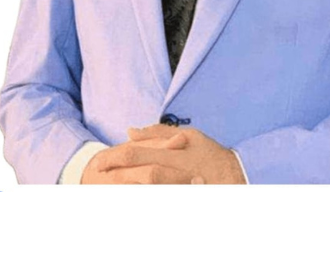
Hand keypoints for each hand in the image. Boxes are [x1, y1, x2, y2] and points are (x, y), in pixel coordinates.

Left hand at [87, 124, 245, 183]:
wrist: (234, 179)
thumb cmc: (208, 154)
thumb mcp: (188, 135)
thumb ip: (158, 133)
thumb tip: (130, 131)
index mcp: (169, 152)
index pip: (133, 153)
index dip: (112, 157)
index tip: (98, 161)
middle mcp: (168, 170)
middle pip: (131, 173)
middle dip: (111, 174)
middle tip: (95, 175)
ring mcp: (171, 186)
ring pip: (138, 189)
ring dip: (120, 188)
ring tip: (105, 188)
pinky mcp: (174, 197)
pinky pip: (151, 199)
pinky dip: (136, 198)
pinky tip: (125, 197)